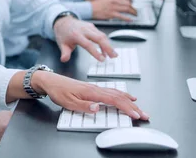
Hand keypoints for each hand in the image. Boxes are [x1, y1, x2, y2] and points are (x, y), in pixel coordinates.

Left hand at [31, 71, 148, 120]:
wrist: (50, 81)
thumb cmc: (58, 91)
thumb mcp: (68, 102)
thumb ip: (84, 106)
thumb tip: (98, 108)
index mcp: (91, 92)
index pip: (113, 100)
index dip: (126, 108)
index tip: (136, 115)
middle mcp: (96, 88)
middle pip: (119, 97)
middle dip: (133, 106)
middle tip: (145, 114)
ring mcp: (95, 87)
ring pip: (116, 93)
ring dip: (129, 101)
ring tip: (139, 107)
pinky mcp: (93, 88)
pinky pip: (111, 91)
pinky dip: (121, 95)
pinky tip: (126, 97)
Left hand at [53, 16, 116, 61]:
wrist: (63, 21)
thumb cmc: (63, 34)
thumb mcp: (61, 44)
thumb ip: (64, 53)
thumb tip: (64, 60)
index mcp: (76, 35)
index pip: (88, 44)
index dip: (96, 52)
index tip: (102, 59)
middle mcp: (84, 30)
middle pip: (99, 38)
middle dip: (108, 47)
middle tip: (114, 56)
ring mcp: (89, 27)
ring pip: (102, 35)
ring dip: (109, 45)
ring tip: (113, 55)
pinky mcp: (92, 26)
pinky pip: (101, 34)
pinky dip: (105, 42)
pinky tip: (106, 50)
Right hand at [91, 0, 137, 21]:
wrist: (90, 8)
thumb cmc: (99, 4)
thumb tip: (125, 2)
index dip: (133, 3)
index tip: (135, 5)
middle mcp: (114, 1)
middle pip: (128, 4)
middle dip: (134, 8)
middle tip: (136, 11)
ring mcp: (113, 7)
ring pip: (127, 9)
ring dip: (133, 13)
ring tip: (135, 15)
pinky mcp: (111, 14)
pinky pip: (122, 16)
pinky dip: (127, 18)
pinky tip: (130, 20)